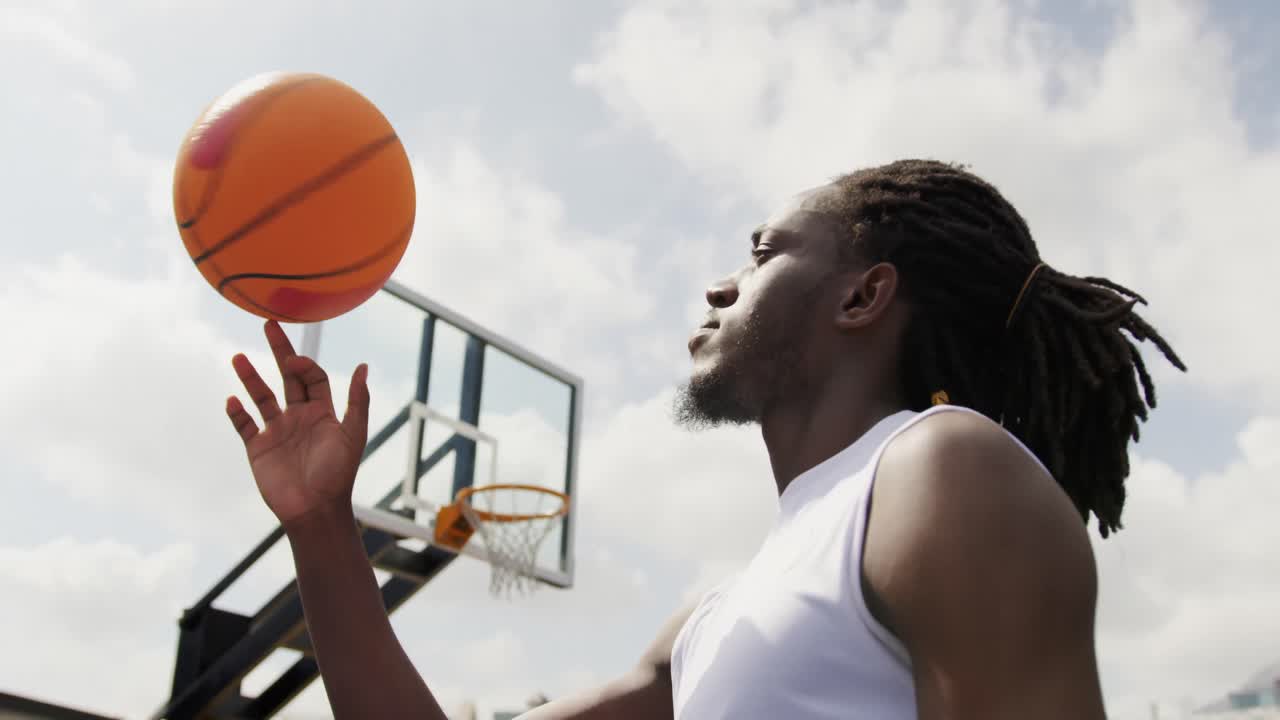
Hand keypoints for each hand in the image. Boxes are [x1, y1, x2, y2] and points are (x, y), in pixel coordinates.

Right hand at [225, 320, 369, 526]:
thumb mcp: (352, 434)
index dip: (305, 363)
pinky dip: (237, 413)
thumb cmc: (338, 474)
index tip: (294, 359)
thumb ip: (358, 401)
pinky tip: (232, 400)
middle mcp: (299, 417)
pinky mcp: (258, 448)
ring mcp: (277, 431)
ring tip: (237, 357)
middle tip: (268, 324)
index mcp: (323, 412)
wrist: (315, 510)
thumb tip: (363, 366)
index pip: (312, 377)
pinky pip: (244, 426)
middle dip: (279, 350)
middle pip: (287, 377)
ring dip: (250, 377)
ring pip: (261, 397)